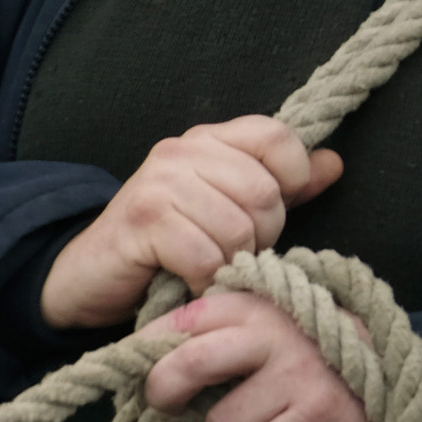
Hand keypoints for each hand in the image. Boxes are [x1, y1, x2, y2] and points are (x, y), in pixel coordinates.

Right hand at [43, 118, 342, 330]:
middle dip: (261, 236)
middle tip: (234, 253)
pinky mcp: (143, 222)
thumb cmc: (167, 244)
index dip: (292, 179)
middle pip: (265, 192)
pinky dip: (207, 282)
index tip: (272, 212)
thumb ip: (284, 185)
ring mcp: (160, 183)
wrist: (87, 277)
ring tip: (210, 267)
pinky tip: (192, 284)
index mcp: (210, 139)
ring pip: (239, 228)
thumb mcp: (230, 206)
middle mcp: (183, 151)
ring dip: (232, 262)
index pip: (277, 136)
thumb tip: (334, 162)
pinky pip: (207, 257)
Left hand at [144, 290, 389, 421]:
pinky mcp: (318, 417)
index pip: (178, 323)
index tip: (151, 377)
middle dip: (165, 397)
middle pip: (186, 366)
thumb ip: (222, 331)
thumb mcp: (274, 325)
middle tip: (175, 410)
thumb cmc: (320, 357)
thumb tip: (149, 361)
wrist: (403, 379)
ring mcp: (297, 375)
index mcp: (255, 304)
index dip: (148, 355)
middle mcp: (274, 333)